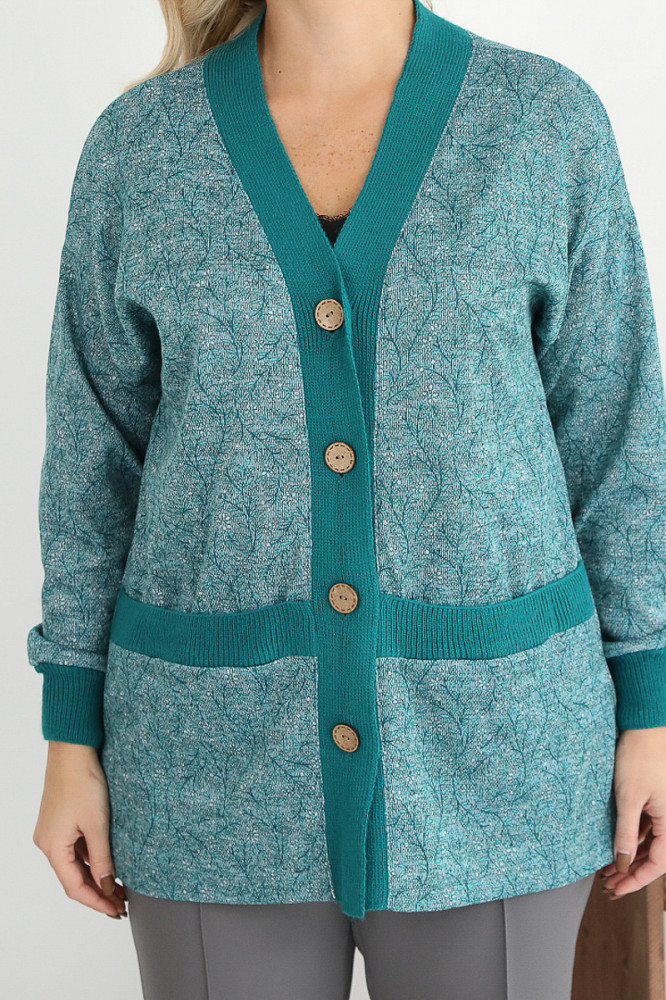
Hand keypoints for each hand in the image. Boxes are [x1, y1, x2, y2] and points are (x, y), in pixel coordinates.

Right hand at [33, 741, 126, 918]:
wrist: (72, 750)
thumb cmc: (83, 782)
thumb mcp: (97, 824)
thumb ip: (102, 858)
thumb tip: (108, 886)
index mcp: (52, 847)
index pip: (75, 887)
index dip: (96, 902)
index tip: (116, 911)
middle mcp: (47, 843)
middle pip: (73, 878)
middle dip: (98, 892)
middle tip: (122, 904)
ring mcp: (53, 832)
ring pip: (75, 864)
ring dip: (96, 876)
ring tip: (120, 888)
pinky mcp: (60, 821)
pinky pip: (75, 849)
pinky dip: (91, 859)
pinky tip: (109, 864)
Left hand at [599, 726, 665, 898]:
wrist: (646, 726)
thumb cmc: (640, 756)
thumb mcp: (628, 797)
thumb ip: (625, 832)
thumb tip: (622, 862)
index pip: (658, 864)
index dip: (637, 880)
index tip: (617, 889)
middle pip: (655, 856)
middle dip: (632, 872)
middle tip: (609, 885)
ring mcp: (664, 810)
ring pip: (649, 843)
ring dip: (630, 857)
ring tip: (608, 869)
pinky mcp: (656, 800)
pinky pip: (647, 828)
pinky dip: (631, 839)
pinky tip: (616, 846)